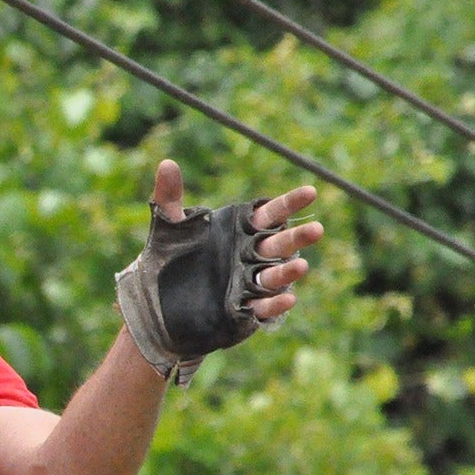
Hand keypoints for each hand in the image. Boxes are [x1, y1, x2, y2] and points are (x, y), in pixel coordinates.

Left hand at [151, 159, 322, 320]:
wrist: (157, 303)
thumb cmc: (169, 258)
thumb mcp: (167, 226)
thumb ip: (170, 196)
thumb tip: (167, 163)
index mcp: (241, 231)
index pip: (271, 213)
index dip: (290, 202)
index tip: (310, 192)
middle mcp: (251, 255)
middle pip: (280, 244)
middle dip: (298, 237)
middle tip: (317, 229)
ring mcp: (249, 283)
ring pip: (275, 275)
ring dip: (289, 271)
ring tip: (301, 265)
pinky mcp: (243, 310)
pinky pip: (263, 307)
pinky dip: (275, 304)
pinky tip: (287, 299)